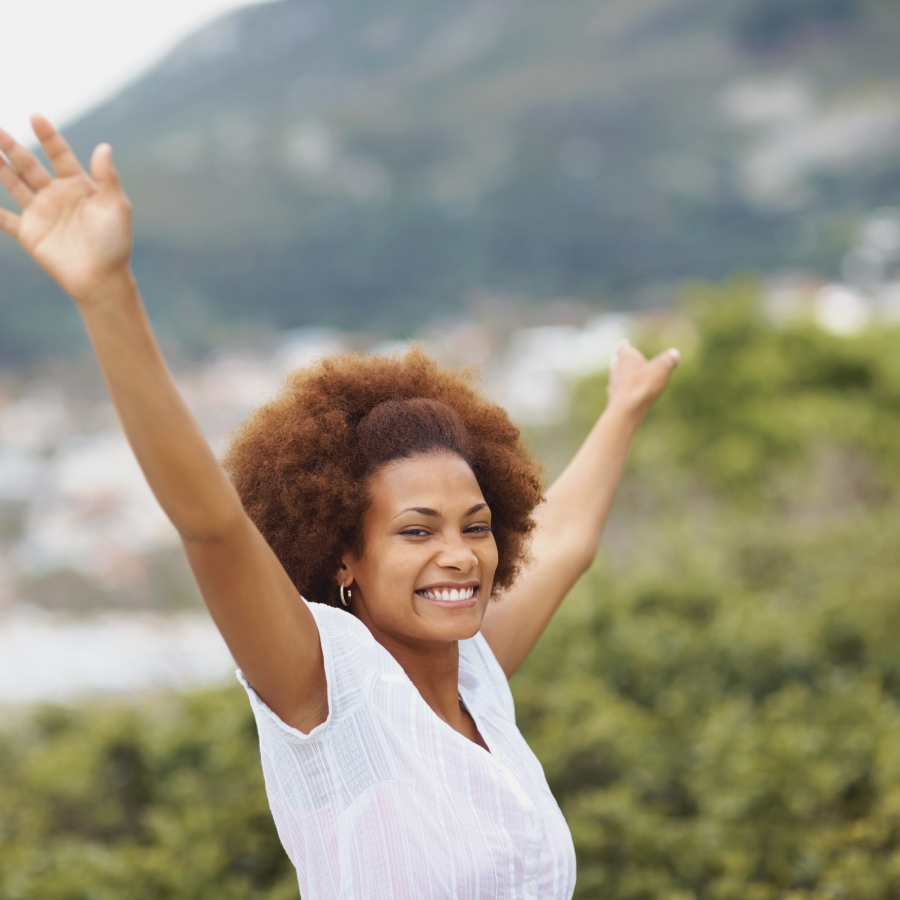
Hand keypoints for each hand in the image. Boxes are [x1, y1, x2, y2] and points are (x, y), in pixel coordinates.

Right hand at [0, 115, 132, 305]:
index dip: (48, 136)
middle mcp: (57, 195)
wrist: (101, 279)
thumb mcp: (116, 208)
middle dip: (12, 146)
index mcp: (79, 186)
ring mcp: (41, 212)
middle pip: (29, 164)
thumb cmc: (114, 243)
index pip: (60, 155)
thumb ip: (107, 178)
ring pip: (12, 182)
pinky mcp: (28, 232)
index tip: (36, 116)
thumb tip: (104, 146)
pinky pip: (3, 217)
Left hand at [607, 339, 678, 416]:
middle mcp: (617, 369)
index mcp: (626, 358)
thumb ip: (668, 360)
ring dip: (619, 374)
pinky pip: (616, 391)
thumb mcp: (661, 369)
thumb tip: (675, 353)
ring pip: (614, 376)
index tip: (625, 343)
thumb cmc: (643, 385)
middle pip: (616, 361)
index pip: (622, 348)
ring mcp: (613, 384)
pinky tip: (624, 393)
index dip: (624, 346)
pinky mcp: (613, 399)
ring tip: (622, 374)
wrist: (627, 408)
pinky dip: (620, 390)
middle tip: (619, 357)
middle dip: (620, 360)